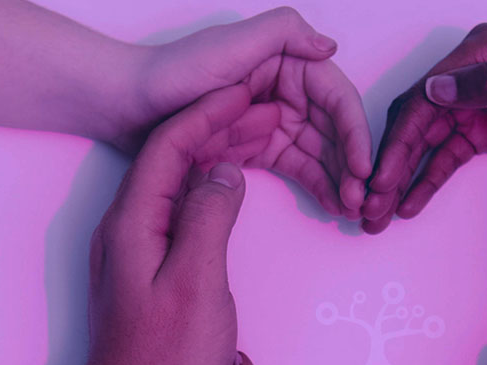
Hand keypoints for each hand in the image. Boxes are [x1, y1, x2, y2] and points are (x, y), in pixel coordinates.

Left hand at [69, 86, 255, 364]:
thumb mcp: (198, 286)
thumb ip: (209, 219)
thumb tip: (224, 171)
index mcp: (134, 224)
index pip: (170, 144)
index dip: (209, 111)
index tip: (248, 90)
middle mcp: (128, 229)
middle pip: (171, 156)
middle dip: (217, 125)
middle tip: (267, 110)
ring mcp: (137, 251)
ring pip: (177, 182)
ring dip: (216, 155)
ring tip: (260, 138)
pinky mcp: (151, 272)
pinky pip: (182, 211)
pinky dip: (212, 190)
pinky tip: (235, 191)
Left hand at [112, 7, 371, 217]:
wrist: (123, 105)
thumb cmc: (172, 73)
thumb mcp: (230, 45)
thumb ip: (283, 34)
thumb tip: (329, 45)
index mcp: (283, 60)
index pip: (334, 97)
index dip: (354, 132)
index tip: (362, 167)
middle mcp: (282, 88)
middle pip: (332, 128)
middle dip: (351, 163)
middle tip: (360, 199)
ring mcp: (267, 120)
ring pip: (318, 151)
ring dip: (338, 178)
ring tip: (350, 209)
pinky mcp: (253, 147)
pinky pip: (295, 167)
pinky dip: (315, 184)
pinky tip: (331, 204)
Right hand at [362, 23, 486, 232]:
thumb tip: (434, 88)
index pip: (424, 97)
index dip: (396, 142)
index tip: (377, 179)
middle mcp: (477, 70)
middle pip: (417, 119)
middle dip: (389, 164)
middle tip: (367, 206)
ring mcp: (482, 99)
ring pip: (426, 140)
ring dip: (401, 177)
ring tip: (379, 213)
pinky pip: (449, 153)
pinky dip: (427, 179)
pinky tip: (408, 204)